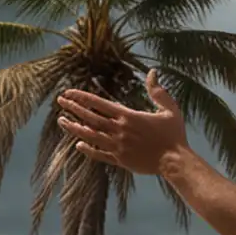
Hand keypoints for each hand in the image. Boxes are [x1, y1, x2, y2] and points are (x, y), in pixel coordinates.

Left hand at [56, 70, 189, 174]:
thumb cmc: (174, 135)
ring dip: (74, 128)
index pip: (99, 104)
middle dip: (73, 108)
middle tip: (60, 102)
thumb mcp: (170, 110)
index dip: (82, 97)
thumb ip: (158, 92)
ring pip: (90, 136)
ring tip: (62, 121)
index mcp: (128, 116)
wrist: (175, 161)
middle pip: (90, 118)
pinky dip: (88, 150)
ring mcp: (118, 146)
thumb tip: (152, 73)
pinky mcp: (120, 160)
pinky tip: (78, 145)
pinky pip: (100, 154)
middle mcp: (119, 131)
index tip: (68, 92)